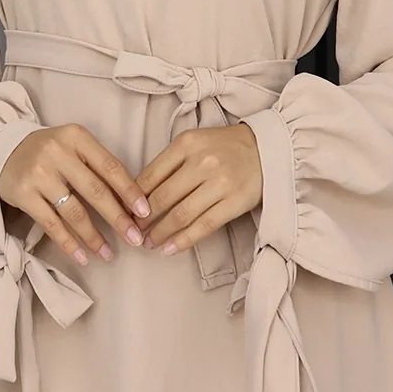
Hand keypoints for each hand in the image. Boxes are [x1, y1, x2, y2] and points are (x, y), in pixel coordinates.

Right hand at [0, 124, 150, 265]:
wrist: (4, 149)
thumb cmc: (50, 150)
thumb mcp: (74, 145)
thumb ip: (98, 165)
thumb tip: (130, 201)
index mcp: (77, 137)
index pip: (110, 166)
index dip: (129, 191)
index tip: (145, 212)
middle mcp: (58, 153)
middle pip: (95, 190)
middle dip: (118, 218)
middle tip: (135, 238)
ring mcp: (39, 174)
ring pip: (74, 212)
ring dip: (94, 237)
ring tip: (109, 254)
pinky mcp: (23, 195)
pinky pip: (51, 224)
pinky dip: (69, 243)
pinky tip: (83, 257)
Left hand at [134, 123, 261, 255]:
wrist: (267, 149)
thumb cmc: (224, 147)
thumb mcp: (194, 142)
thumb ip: (170, 162)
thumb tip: (140, 193)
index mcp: (186, 143)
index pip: (151, 175)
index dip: (134, 198)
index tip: (125, 212)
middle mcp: (202, 162)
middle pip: (163, 197)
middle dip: (144, 219)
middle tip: (133, 231)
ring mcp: (220, 183)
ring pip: (181, 214)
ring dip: (160, 233)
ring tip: (149, 243)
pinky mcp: (234, 202)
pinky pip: (204, 226)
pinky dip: (184, 240)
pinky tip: (170, 249)